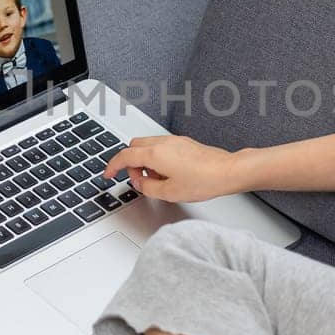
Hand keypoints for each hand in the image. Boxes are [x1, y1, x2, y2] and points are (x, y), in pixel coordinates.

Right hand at [103, 135, 236, 202]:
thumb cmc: (204, 180)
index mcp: (155, 154)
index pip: (124, 156)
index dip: (112, 166)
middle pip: (133, 146)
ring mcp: (174, 141)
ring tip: (156, 180)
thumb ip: (147, 188)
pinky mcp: (183, 143)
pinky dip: (156, 159)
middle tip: (138, 181)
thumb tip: (140, 184)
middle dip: (130, 163)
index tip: (107, 174)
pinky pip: (161, 147)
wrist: (227, 171)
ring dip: (144, 161)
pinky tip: (168, 174)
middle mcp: (163, 142)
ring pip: (147, 146)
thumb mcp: (169, 193)